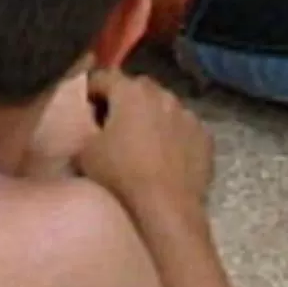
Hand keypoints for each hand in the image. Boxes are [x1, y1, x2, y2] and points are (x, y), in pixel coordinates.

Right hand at [77, 70, 215, 211]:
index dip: (90, 90)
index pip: (103, 78)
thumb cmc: (122, 175)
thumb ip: (82, 131)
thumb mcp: (84, 154)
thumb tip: (86, 128)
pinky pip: (184, 128)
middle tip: (113, 125)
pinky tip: (167, 156)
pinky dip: (174, 136)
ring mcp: (187, 114)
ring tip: (143, 143)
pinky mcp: (205, 136)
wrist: (167, 208)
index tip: (85, 108)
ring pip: (164, 107)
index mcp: (130, 92)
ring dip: (152, 117)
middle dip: (124, 101)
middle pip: (137, 89)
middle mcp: (162, 94)